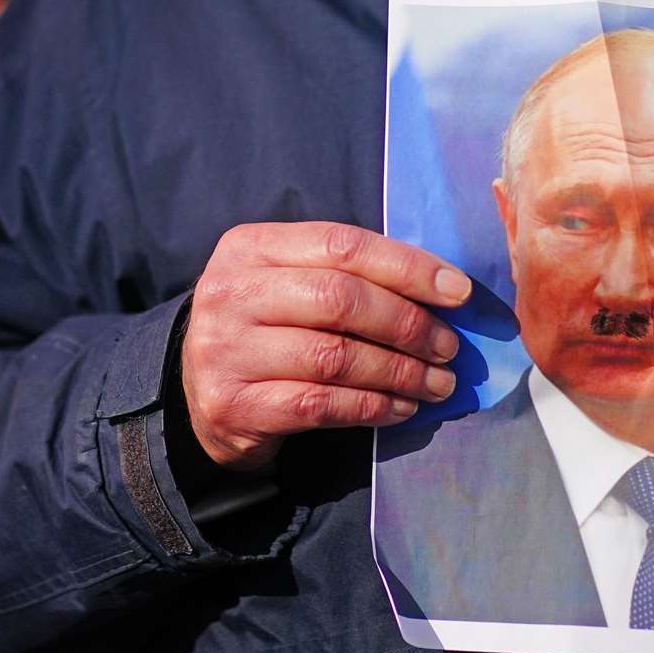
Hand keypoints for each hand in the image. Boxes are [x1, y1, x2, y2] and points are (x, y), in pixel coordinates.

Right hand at [183, 222, 470, 469]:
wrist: (196, 392)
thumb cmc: (266, 326)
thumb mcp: (290, 281)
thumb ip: (348, 275)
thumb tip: (444, 289)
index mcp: (250, 246)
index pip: (341, 245)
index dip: (407, 267)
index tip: (457, 292)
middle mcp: (230, 292)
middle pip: (339, 299)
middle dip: (408, 324)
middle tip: (448, 347)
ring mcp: (224, 351)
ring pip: (334, 357)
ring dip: (399, 372)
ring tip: (437, 383)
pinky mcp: (232, 405)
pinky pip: (320, 405)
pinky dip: (372, 407)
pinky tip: (401, 408)